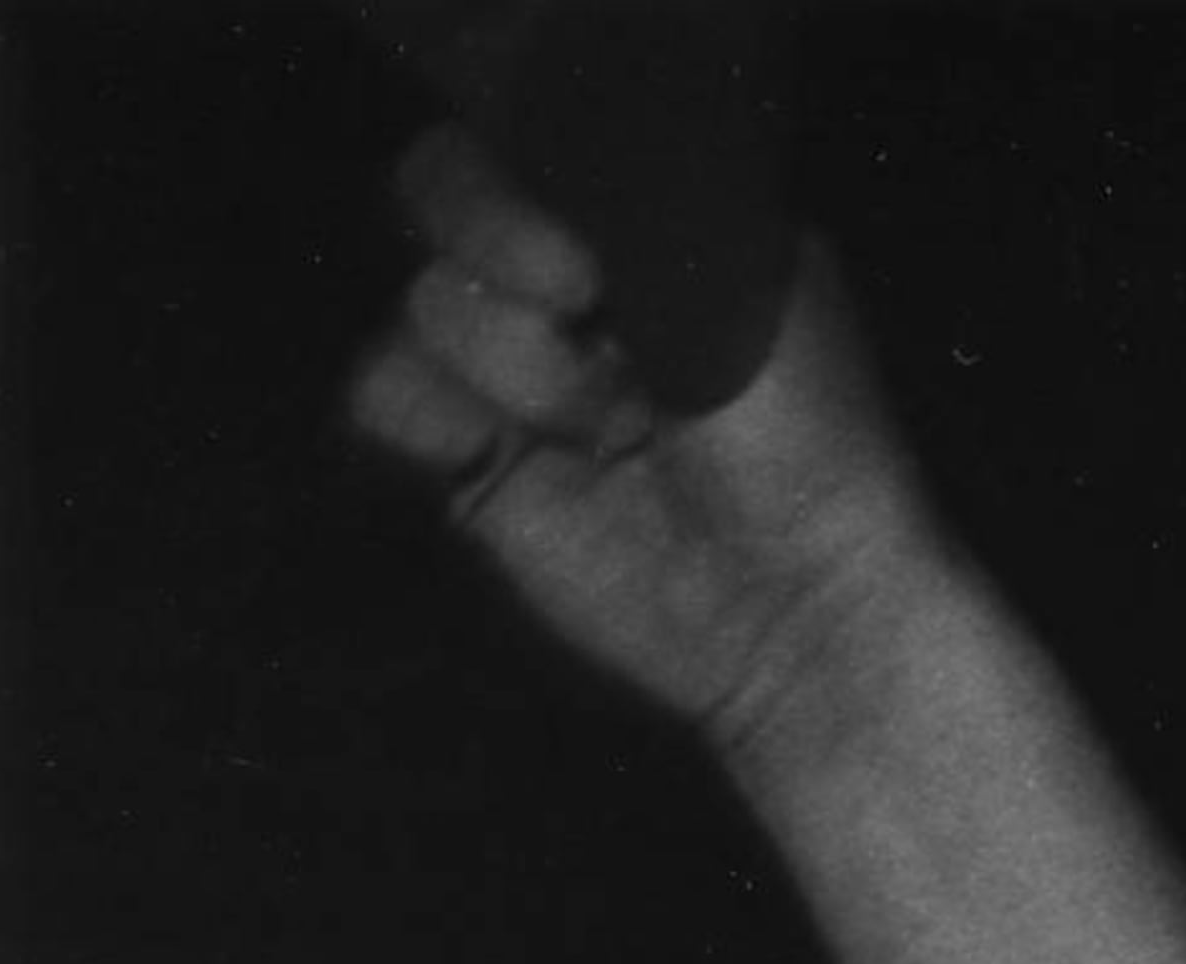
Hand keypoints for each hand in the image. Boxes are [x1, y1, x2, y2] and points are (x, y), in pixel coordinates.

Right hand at [347, 127, 938, 768]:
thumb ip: (631, 210)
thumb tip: (542, 200)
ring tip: (602, 437)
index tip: (585, 269)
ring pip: (422, 301)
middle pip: (442, 191)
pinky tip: (497, 454)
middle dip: (498, 250)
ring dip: (510, 368)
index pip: (521, 134)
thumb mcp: (741, 291)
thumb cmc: (802, 446)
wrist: (794, 606)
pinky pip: (384, 391)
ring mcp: (516, 367)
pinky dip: (425, 413)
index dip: (523, 186)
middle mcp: (569, 281)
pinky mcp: (476, 458)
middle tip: (580, 317)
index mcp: (636, 221)